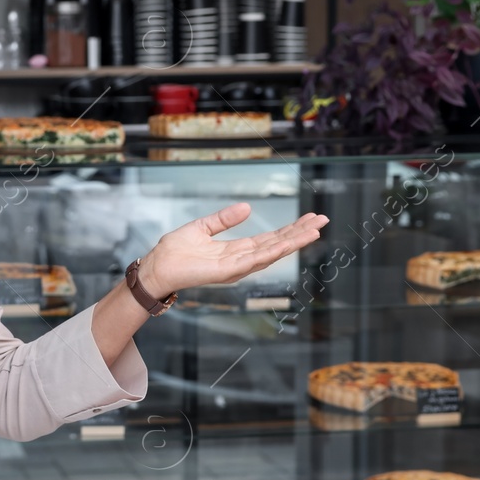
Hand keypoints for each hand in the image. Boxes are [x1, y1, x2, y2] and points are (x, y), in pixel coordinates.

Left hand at [142, 204, 327, 294]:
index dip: (290, 229)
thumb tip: (247, 207)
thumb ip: (225, 219)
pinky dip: (273, 252)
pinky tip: (288, 243)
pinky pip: (254, 260)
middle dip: (299, 234)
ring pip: (271, 253)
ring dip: (293, 242)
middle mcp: (241, 260)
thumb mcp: (202, 227)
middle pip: (277, 245)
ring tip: (314, 231)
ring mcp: (236, 267)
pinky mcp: (227, 271)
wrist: (157, 266)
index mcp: (236, 249)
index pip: (269, 238)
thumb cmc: (174, 250)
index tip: (309, 219)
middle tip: (322, 220)